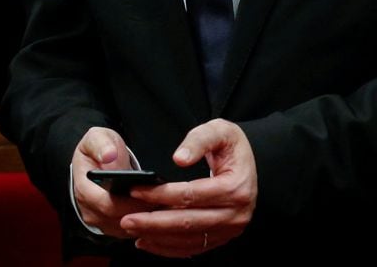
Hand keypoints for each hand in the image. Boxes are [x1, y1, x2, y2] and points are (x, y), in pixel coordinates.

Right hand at [71, 127, 160, 237]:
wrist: (96, 159)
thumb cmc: (98, 149)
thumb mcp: (97, 138)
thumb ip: (102, 145)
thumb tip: (110, 157)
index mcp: (84, 189)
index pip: (107, 203)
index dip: (130, 202)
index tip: (152, 195)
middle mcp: (89, 210)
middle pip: (118, 218)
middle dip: (142, 212)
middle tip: (168, 204)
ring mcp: (99, 221)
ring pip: (124, 229)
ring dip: (145, 221)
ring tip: (168, 209)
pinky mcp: (110, 225)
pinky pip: (128, 231)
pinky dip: (144, 225)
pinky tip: (161, 215)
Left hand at [120, 118, 257, 257]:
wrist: (250, 163)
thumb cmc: (232, 145)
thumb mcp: (220, 130)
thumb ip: (199, 140)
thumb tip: (178, 159)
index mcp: (236, 187)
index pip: (192, 194)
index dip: (162, 194)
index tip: (136, 190)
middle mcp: (236, 214)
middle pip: (187, 221)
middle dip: (153, 221)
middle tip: (126, 219)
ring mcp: (230, 229)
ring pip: (187, 238)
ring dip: (157, 236)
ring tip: (132, 230)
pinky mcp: (222, 237)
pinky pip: (192, 247)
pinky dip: (167, 247)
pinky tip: (148, 241)